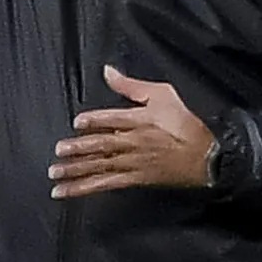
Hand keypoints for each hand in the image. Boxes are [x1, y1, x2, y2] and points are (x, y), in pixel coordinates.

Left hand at [51, 66, 215, 197]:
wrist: (207, 157)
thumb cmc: (186, 123)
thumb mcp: (162, 95)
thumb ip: (131, 85)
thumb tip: (108, 71)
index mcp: (138, 120)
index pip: (111, 119)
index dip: (93, 121)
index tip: (76, 123)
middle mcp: (132, 142)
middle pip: (101, 145)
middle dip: (77, 149)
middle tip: (57, 152)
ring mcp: (132, 163)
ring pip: (99, 166)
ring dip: (75, 171)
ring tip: (54, 174)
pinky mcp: (135, 179)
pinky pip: (105, 184)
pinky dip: (85, 188)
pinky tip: (68, 191)